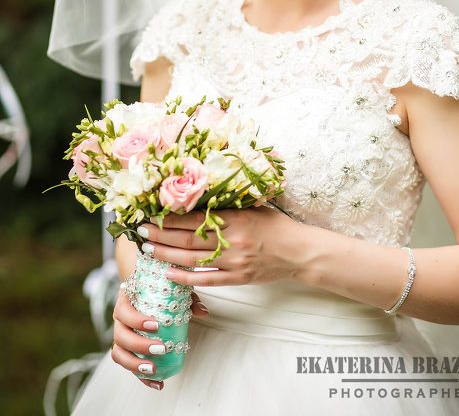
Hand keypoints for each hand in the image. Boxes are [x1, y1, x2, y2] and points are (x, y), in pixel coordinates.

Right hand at [111, 289, 208, 388]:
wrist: (147, 294)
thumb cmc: (159, 292)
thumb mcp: (173, 290)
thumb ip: (188, 299)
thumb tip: (203, 312)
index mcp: (125, 302)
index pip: (124, 312)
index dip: (136, 321)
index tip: (156, 326)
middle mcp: (119, 321)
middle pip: (120, 336)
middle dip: (139, 345)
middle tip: (161, 348)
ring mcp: (120, 337)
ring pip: (119, 354)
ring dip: (135, 364)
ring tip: (154, 369)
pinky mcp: (126, 352)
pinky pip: (129, 366)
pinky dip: (142, 378)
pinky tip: (158, 384)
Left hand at [138, 206, 303, 286]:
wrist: (299, 252)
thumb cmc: (277, 225)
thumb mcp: (254, 207)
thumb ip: (230, 205)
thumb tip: (201, 196)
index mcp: (236, 218)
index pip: (195, 218)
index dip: (171, 217)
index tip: (152, 214)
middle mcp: (232, 240)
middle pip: (187, 239)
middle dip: (161, 235)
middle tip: (141, 231)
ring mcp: (234, 262)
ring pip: (191, 260)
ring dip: (166, 255)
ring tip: (148, 250)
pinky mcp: (237, 278)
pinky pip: (205, 280)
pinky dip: (185, 278)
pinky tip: (169, 274)